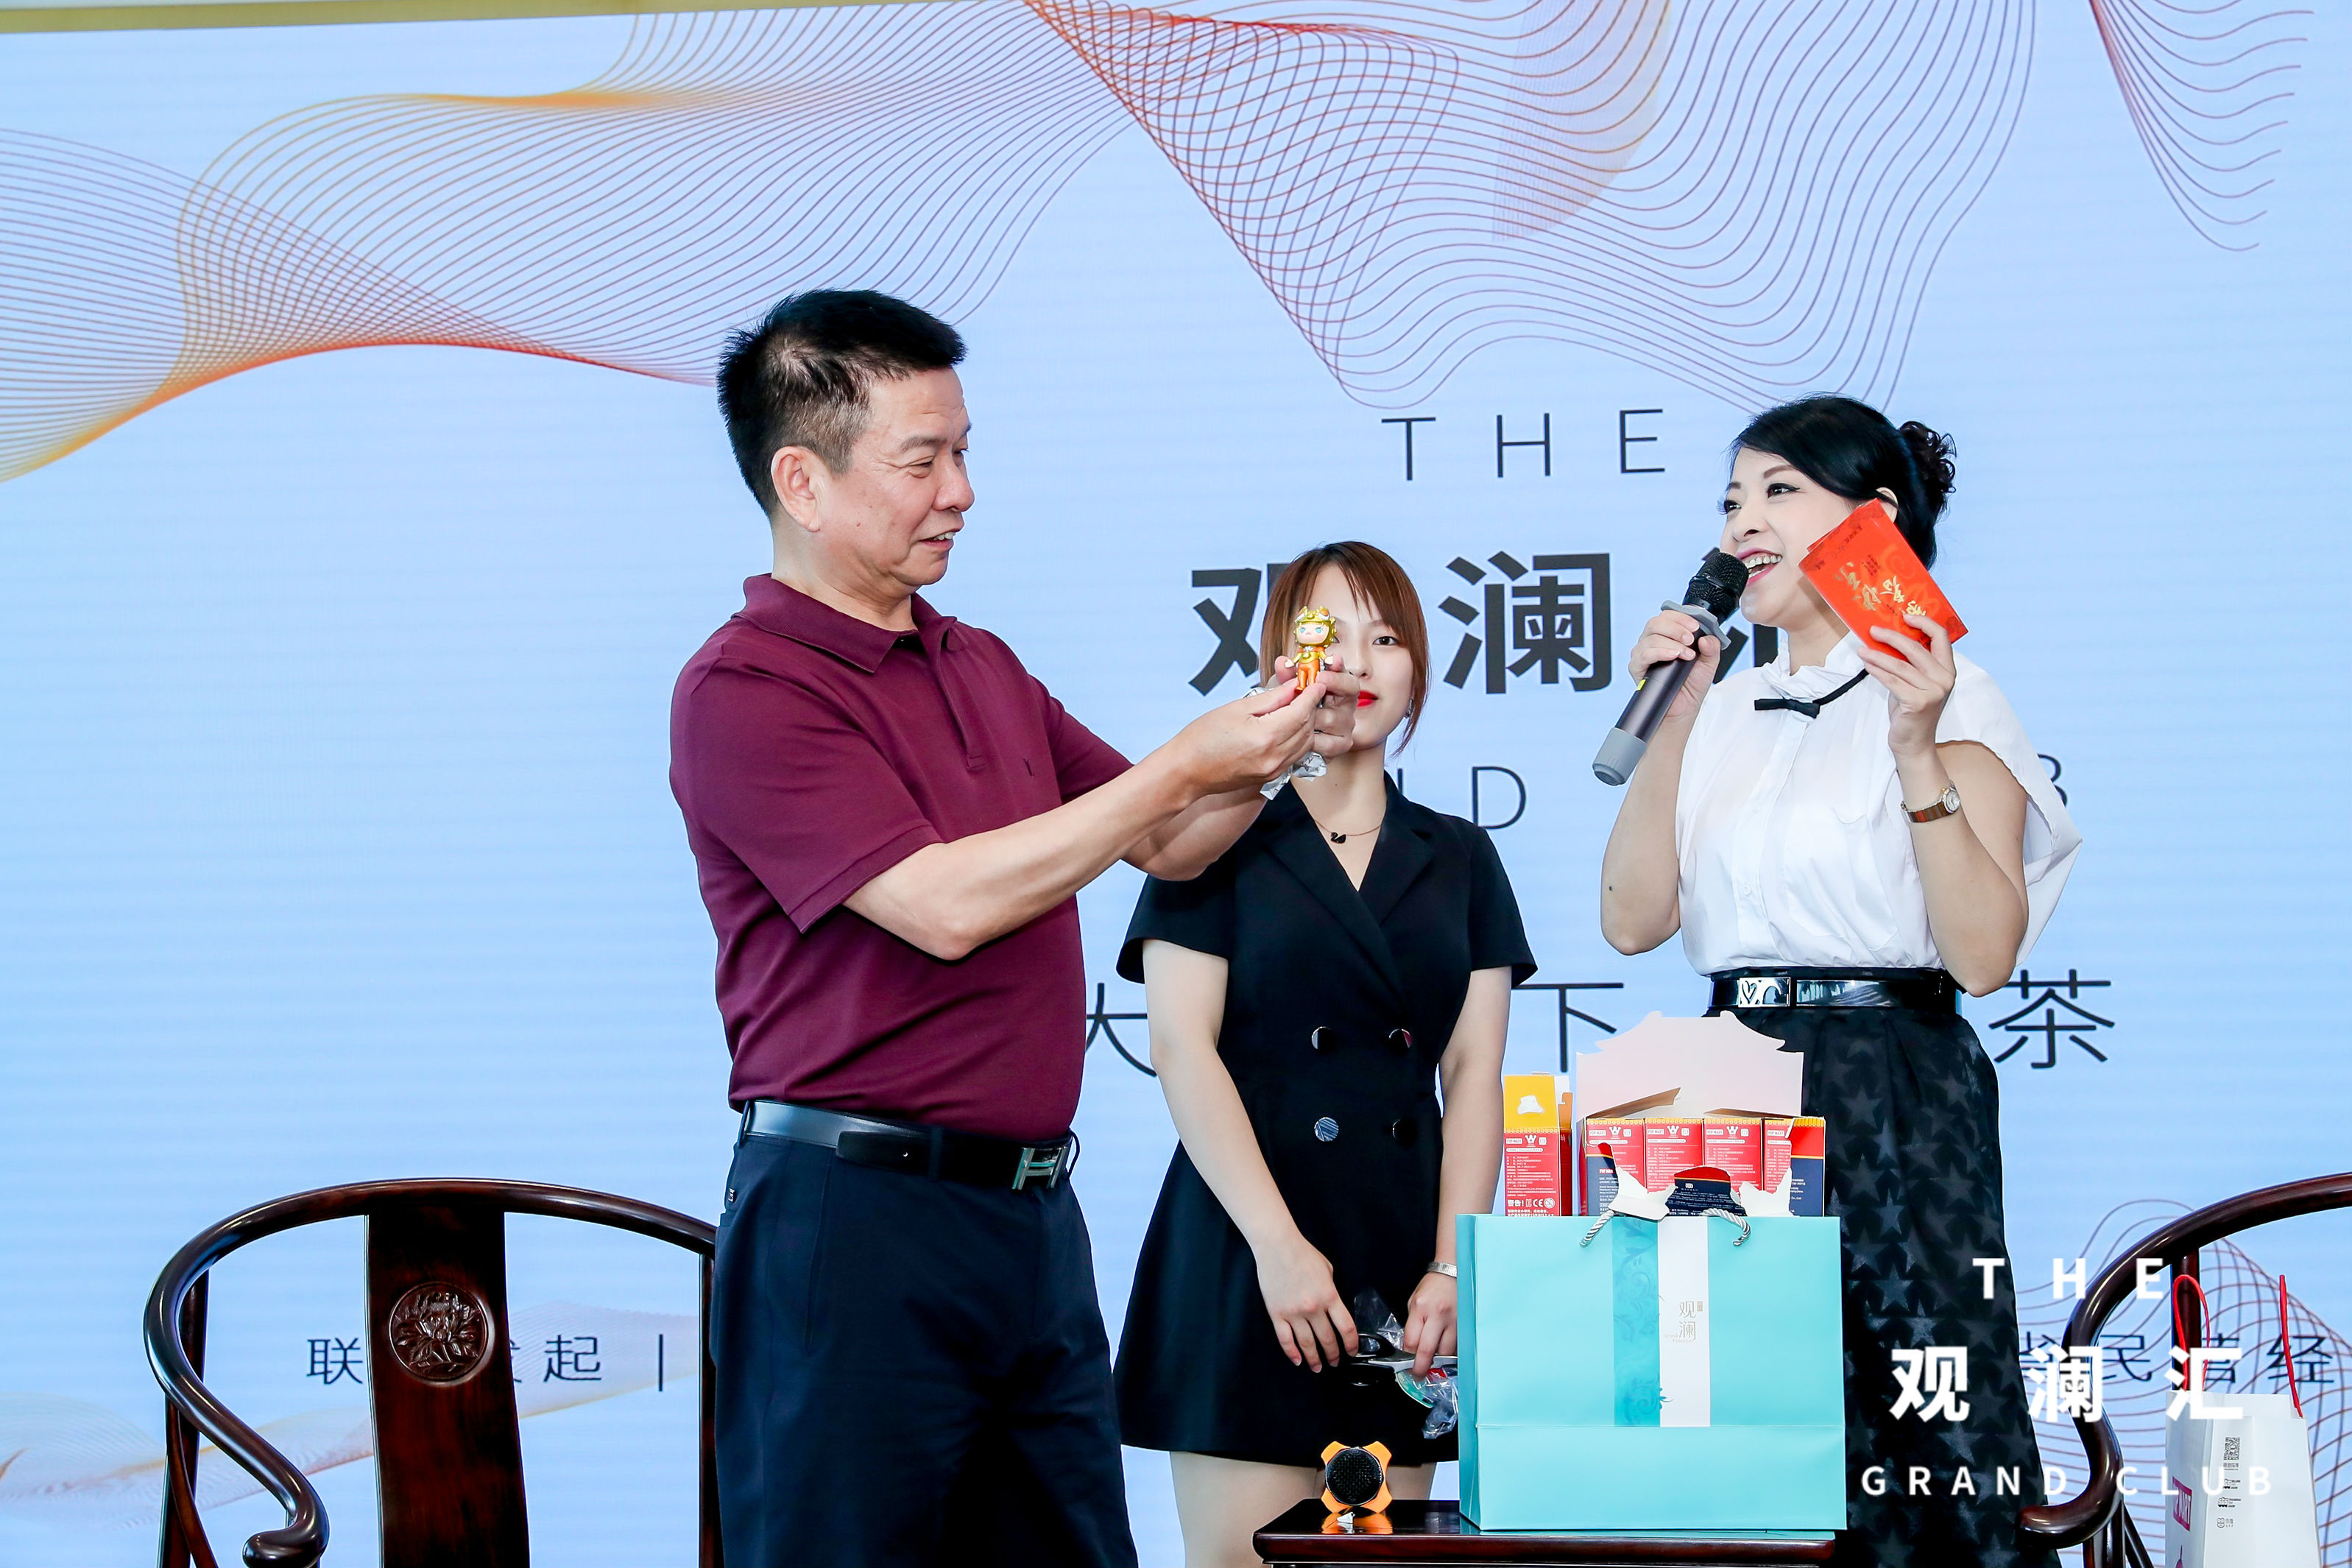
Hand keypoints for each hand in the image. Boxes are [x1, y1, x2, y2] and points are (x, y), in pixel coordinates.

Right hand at [1168, 673, 1328, 793]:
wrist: (1186, 771)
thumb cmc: (1202, 738)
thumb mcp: (1236, 708)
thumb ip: (1270, 698)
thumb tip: (1293, 687)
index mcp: (1266, 737)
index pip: (1301, 712)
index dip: (1311, 695)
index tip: (1316, 682)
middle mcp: (1274, 756)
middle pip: (1306, 728)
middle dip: (1310, 707)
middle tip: (1306, 690)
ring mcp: (1274, 770)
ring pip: (1305, 744)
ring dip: (1306, 724)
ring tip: (1298, 707)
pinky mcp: (1270, 777)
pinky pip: (1295, 756)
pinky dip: (1299, 740)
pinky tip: (1290, 727)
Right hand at [1253, 1231, 1356, 1371]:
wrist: (1277, 1246)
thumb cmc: (1303, 1254)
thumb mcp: (1328, 1270)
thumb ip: (1332, 1291)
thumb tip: (1333, 1309)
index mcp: (1330, 1296)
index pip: (1346, 1328)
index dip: (1352, 1344)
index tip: (1352, 1351)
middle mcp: (1314, 1308)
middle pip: (1327, 1339)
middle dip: (1333, 1354)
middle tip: (1335, 1362)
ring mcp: (1294, 1313)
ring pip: (1307, 1344)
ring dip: (1314, 1359)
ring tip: (1318, 1367)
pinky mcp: (1277, 1314)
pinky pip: (1285, 1339)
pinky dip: (1292, 1353)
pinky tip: (1297, 1360)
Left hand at [1271, 655, 1361, 757]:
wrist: (1289, 735)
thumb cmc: (1293, 706)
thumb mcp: (1288, 688)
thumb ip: (1286, 675)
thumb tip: (1282, 662)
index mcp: (1337, 685)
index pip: (1345, 672)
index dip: (1339, 667)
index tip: (1332, 660)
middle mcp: (1345, 702)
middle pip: (1349, 690)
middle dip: (1333, 683)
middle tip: (1319, 678)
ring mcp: (1346, 723)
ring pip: (1332, 717)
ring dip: (1312, 715)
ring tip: (1298, 713)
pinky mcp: (1342, 743)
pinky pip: (1329, 742)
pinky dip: (1312, 739)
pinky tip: (1301, 735)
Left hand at [1400, 1269, 1455, 1376]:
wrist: (1453, 1273)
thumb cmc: (1431, 1287)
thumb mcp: (1414, 1302)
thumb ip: (1413, 1324)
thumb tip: (1411, 1346)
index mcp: (1421, 1309)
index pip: (1412, 1340)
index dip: (1408, 1355)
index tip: (1407, 1362)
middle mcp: (1438, 1316)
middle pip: (1429, 1350)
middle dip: (1422, 1366)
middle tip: (1418, 1375)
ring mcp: (1454, 1321)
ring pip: (1446, 1352)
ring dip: (1439, 1359)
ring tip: (1434, 1361)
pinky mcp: (1465, 1324)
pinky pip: (1457, 1345)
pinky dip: (1451, 1352)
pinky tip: (1446, 1352)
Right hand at [1625, 610, 1717, 724]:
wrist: (1682, 708)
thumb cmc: (1691, 686)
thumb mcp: (1708, 664)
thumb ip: (1712, 649)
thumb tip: (1707, 638)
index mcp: (1668, 636)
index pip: (1668, 616)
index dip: (1681, 617)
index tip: (1696, 626)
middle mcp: (1653, 642)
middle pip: (1656, 622)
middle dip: (1676, 628)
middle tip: (1690, 639)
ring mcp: (1644, 654)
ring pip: (1651, 637)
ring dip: (1671, 642)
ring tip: (1686, 654)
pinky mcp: (1637, 667)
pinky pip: (1644, 654)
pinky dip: (1659, 652)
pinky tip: (1672, 656)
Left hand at [1857, 614, 1955, 758]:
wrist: (1913, 743)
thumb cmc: (1911, 710)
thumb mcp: (1915, 682)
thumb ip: (1910, 663)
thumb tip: (1886, 638)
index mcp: (1947, 669)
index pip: (1941, 636)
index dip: (1924, 622)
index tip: (1904, 615)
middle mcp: (1945, 679)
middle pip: (1916, 648)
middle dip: (1891, 636)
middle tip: (1873, 630)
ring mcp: (1933, 691)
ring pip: (1900, 665)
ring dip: (1877, 655)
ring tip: (1862, 649)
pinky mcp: (1919, 702)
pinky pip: (1893, 681)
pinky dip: (1877, 671)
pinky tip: (1866, 665)